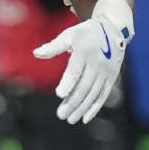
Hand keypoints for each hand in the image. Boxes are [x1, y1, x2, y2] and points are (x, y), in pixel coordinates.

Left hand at [33, 0, 132, 124]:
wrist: (113, 30)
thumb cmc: (84, 34)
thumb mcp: (69, 35)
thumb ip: (53, 46)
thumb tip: (35, 53)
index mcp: (84, 52)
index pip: (75, 70)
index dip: (68, 82)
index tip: (59, 94)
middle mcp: (98, 64)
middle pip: (84, 86)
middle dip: (73, 102)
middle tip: (61, 115)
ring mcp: (106, 73)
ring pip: (93, 94)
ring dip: (82, 108)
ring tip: (70, 119)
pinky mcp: (112, 78)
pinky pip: (103, 95)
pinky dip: (95, 108)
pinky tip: (85, 118)